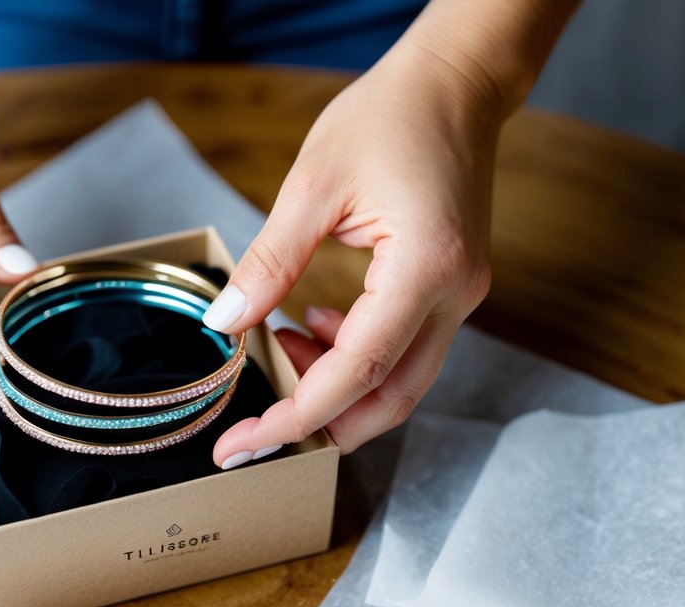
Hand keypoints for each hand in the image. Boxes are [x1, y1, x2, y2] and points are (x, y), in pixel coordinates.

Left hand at [202, 38, 506, 467]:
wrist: (455, 84)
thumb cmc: (389, 116)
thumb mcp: (312, 186)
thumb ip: (270, 263)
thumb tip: (224, 324)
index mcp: (426, 269)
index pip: (357, 372)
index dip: (296, 417)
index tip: (243, 445)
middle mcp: (455, 296)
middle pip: (388, 399)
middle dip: (318, 424)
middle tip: (254, 425)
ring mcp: (461, 297)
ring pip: (398, 383)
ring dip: (335, 386)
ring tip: (279, 344)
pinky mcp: (451, 290)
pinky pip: (403, 350)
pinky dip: (353, 358)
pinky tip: (314, 324)